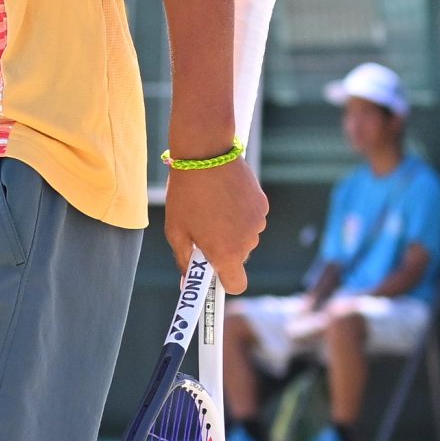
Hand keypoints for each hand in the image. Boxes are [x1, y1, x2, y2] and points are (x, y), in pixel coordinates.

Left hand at [163, 158, 267, 294]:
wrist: (206, 155)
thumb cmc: (186, 194)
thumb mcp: (176, 230)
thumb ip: (184, 260)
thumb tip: (187, 282)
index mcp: (226, 254)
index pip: (236, 285)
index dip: (224, 282)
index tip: (212, 273)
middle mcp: (248, 243)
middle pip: (237, 257)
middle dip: (221, 248)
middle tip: (201, 227)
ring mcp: (258, 224)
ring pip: (244, 236)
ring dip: (230, 228)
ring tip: (210, 205)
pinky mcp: (263, 205)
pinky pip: (250, 218)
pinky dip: (239, 212)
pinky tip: (223, 194)